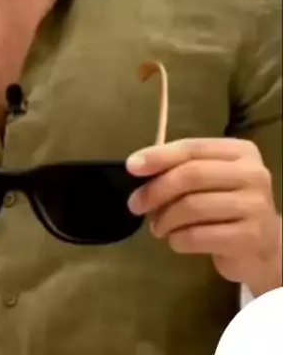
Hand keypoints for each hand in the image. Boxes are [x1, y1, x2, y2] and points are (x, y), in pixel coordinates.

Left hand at [126, 138, 281, 295]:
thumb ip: (181, 167)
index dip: (159, 156)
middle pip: (191, 175)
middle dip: (156, 190)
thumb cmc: (227, 206)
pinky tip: (175, 241)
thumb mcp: (210, 179)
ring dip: (165, 219)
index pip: (192, 148)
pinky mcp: (249, 238)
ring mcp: (254, 206)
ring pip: (192, 207)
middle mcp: (252, 174)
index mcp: (240, 151)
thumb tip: (137, 166)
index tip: (132, 167)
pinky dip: (178, 239)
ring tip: (157, 227)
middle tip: (135, 204)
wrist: (264, 247)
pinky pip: (199, 236)